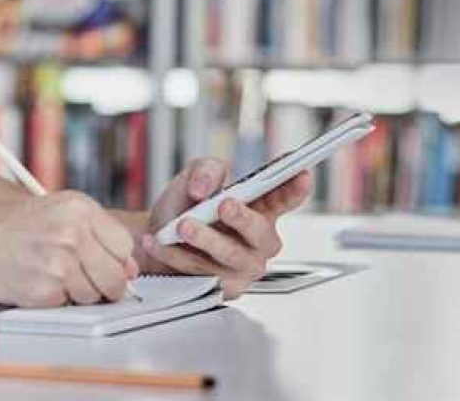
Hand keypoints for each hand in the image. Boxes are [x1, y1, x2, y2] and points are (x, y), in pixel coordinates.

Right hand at [0, 191, 138, 306]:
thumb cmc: (16, 226)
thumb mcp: (60, 213)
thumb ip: (98, 235)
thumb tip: (130, 270)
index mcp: (80, 208)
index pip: (124, 246)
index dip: (117, 261)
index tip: (106, 264)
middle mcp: (72, 233)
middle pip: (115, 277)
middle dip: (106, 286)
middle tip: (85, 279)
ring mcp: (59, 262)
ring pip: (93, 295)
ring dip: (78, 293)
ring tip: (53, 273)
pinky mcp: (45, 289)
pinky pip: (67, 305)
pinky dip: (55, 299)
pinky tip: (38, 280)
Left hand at [138, 157, 312, 298]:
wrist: (157, 235)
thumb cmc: (186, 205)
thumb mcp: (196, 175)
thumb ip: (206, 170)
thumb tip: (204, 187)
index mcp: (262, 208)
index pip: (285, 197)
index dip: (295, 187)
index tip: (301, 173)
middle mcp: (259, 240)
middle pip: (260, 232)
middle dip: (242, 218)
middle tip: (224, 204)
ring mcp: (244, 267)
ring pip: (228, 254)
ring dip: (204, 238)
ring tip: (182, 225)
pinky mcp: (224, 288)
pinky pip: (201, 271)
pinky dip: (178, 255)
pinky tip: (160, 241)